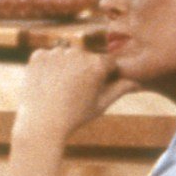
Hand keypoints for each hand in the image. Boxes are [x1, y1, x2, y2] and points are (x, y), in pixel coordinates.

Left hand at [14, 45, 138, 145]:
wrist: (41, 123)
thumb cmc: (75, 116)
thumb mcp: (100, 105)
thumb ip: (119, 89)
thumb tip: (136, 82)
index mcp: (97, 64)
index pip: (107, 62)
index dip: (103, 75)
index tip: (94, 89)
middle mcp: (78, 53)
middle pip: (86, 57)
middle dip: (84, 70)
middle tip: (74, 91)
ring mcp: (57, 53)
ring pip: (67, 55)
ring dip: (66, 66)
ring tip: (60, 88)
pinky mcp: (38, 55)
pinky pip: (48, 56)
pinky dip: (48, 66)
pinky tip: (47, 83)